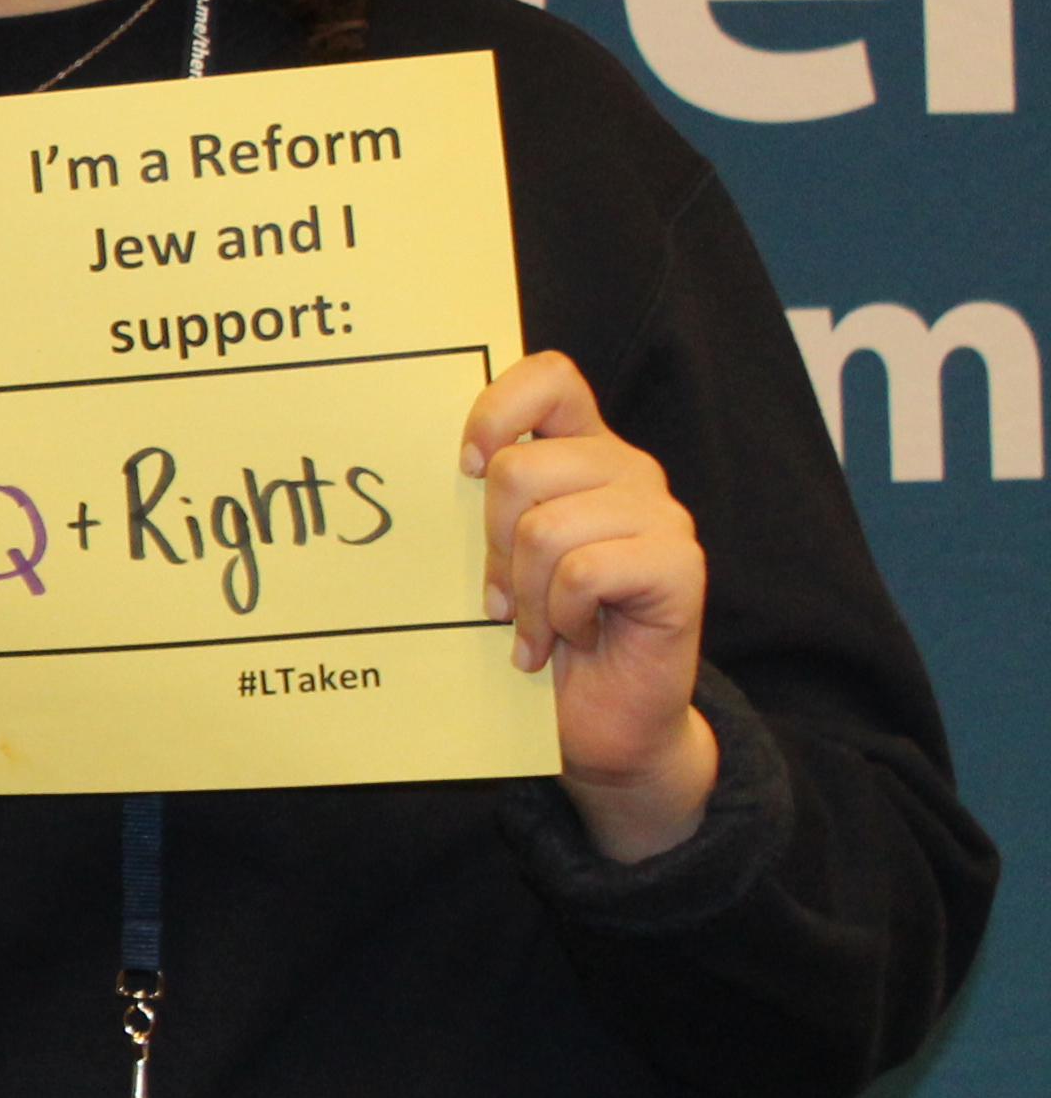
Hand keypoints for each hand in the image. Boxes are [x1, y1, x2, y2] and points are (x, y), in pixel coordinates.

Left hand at [466, 352, 715, 859]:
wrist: (600, 719)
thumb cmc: (537, 634)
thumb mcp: (494, 559)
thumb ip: (480, 505)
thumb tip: (417, 470)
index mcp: (582, 453)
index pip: (548, 378)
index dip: (495, 411)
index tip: (464, 469)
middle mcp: (627, 472)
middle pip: (521, 468)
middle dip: (492, 544)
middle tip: (502, 595)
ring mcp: (661, 516)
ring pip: (547, 526)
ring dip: (525, 592)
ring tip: (535, 625)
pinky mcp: (679, 565)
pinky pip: (585, 570)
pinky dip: (560, 613)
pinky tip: (571, 637)